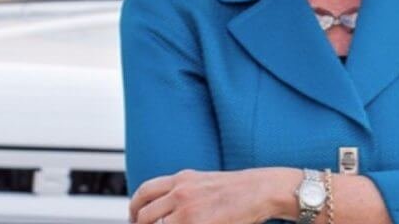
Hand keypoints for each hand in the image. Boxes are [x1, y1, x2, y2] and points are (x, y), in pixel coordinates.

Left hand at [129, 168, 281, 223]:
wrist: (263, 189)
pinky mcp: (197, 223)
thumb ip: (185, 191)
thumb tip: (168, 208)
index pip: (144, 192)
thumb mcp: (206, 182)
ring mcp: (187, 209)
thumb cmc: (241, 188)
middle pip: (144, 214)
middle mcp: (181, 191)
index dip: (135, 209)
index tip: (137, 218)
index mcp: (182, 178)